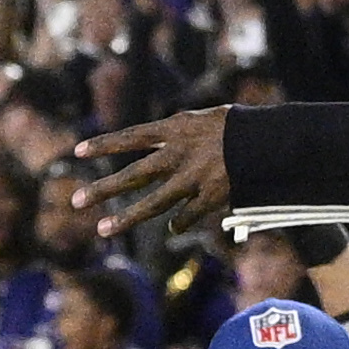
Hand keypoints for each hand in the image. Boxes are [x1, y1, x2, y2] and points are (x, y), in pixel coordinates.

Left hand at [66, 108, 229, 234]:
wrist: (270, 143)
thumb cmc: (239, 126)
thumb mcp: (204, 119)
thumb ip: (179, 131)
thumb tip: (159, 140)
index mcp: (176, 130)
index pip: (131, 137)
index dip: (104, 144)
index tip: (78, 152)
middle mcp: (178, 156)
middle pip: (133, 175)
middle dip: (103, 188)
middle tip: (77, 200)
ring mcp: (193, 180)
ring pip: (153, 203)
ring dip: (126, 218)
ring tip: (104, 230)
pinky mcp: (210, 198)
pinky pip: (186, 216)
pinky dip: (179, 222)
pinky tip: (173, 227)